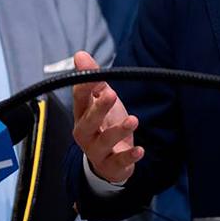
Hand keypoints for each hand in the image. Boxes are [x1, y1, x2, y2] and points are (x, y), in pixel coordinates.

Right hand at [72, 51, 142, 183]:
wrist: (108, 159)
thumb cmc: (104, 124)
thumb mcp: (101, 99)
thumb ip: (94, 78)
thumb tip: (80, 55)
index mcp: (82, 114)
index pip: (79, 99)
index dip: (85, 86)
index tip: (93, 75)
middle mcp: (86, 133)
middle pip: (88, 122)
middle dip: (99, 109)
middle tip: (111, 94)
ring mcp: (97, 150)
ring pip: (104, 142)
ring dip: (118, 131)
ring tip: (133, 120)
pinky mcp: (111, 165)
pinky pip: (119, 162)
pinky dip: (129, 157)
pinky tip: (140, 150)